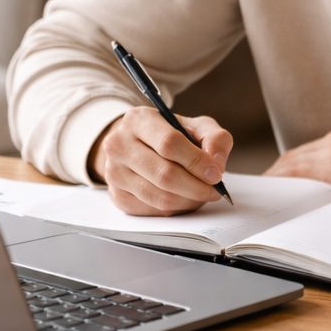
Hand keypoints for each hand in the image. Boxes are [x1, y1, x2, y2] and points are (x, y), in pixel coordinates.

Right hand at [89, 107, 232, 215]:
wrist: (139, 146)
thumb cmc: (171, 135)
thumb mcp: (195, 126)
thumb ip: (214, 138)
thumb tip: (216, 163)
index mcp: (139, 120)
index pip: (169, 143)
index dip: (196, 161)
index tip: (216, 173)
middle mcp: (119, 144)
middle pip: (164, 174)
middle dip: (196, 186)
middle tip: (214, 190)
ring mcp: (114, 172)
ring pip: (159, 196)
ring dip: (188, 200)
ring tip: (202, 194)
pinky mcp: (117, 196)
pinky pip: (153, 210)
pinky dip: (175, 208)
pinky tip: (184, 198)